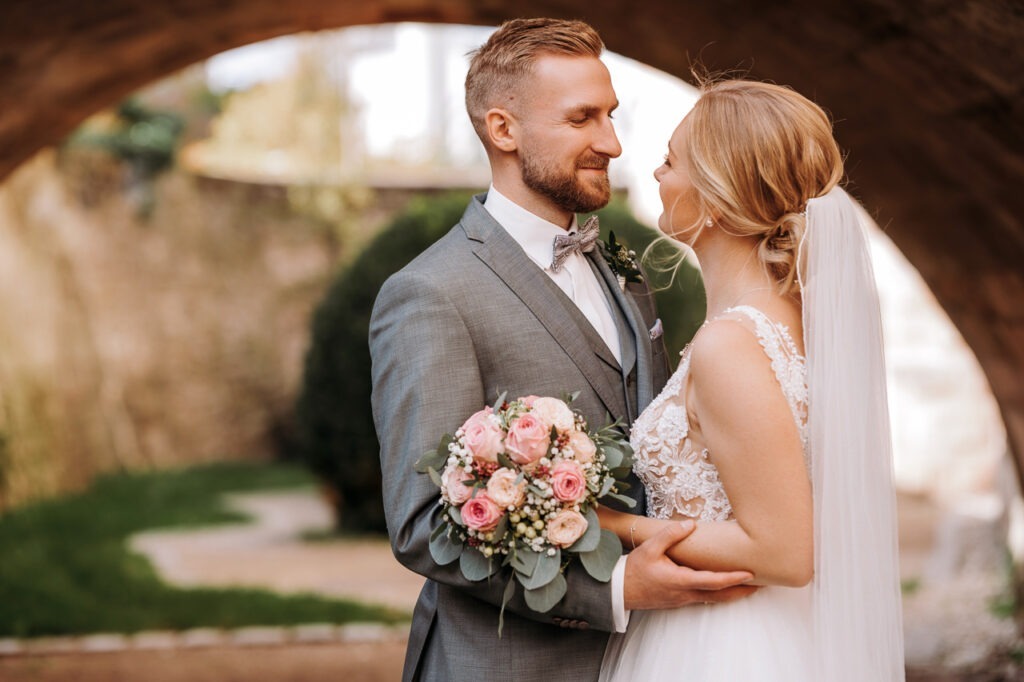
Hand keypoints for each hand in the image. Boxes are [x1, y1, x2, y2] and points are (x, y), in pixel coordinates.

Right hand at [623, 520, 756, 610]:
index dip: (733, 578)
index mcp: (680, 580)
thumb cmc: (634, 569)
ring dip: (733, 593)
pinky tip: (725, 587)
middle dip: (742, 591)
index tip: (750, 574)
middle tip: (763, 584)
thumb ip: (670, 535)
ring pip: (714, 599)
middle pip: (720, 596)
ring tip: (750, 585)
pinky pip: (706, 598)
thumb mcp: (649, 548)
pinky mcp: (680, 600)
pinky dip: (720, 593)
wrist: (619, 591)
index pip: (713, 581)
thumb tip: (691, 524)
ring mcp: (684, 600)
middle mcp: (685, 594)